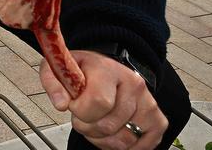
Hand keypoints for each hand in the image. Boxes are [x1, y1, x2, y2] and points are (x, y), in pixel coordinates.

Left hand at [40, 51, 165, 149]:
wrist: (108, 69)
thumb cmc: (86, 72)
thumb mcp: (61, 69)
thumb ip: (53, 83)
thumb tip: (62, 104)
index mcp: (109, 70)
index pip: (98, 101)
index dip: (80, 111)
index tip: (74, 105)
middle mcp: (134, 85)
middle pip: (108, 125)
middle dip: (88, 127)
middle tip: (84, 116)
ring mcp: (149, 104)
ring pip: (123, 141)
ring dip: (103, 140)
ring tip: (97, 124)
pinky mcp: (158, 121)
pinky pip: (141, 148)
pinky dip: (123, 147)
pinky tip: (112, 133)